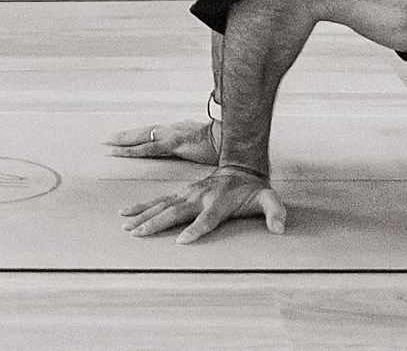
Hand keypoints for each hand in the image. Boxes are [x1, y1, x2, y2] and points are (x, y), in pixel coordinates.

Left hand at [104, 118, 219, 164]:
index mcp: (180, 130)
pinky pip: (149, 147)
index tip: (125, 139)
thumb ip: (198, 146)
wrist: (235, 139)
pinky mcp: (175, 142)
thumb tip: (196, 148)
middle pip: (145, 132)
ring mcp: (173, 134)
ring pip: (142, 137)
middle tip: (108, 139)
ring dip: (124, 140)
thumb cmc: (225, 143)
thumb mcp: (208, 144)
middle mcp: (174, 129)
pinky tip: (121, 152)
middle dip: (126, 135)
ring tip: (108, 144)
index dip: (140, 136)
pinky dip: (132, 150)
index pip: (155, 133)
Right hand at [119, 166, 286, 244]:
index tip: (182, 241)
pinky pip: (159, 200)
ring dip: (143, 215)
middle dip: (156, 223)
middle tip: (137, 233)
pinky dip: (143, 206)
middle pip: (175, 213)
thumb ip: (275, 212)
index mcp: (218, 203)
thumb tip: (280, 227)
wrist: (241, 165)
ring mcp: (188, 194)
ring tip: (126, 224)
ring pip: (162, 205)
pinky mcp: (181, 193)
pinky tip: (128, 212)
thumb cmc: (253, 189)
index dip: (196, 230)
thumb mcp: (269, 200)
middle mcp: (199, 198)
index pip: (206, 220)